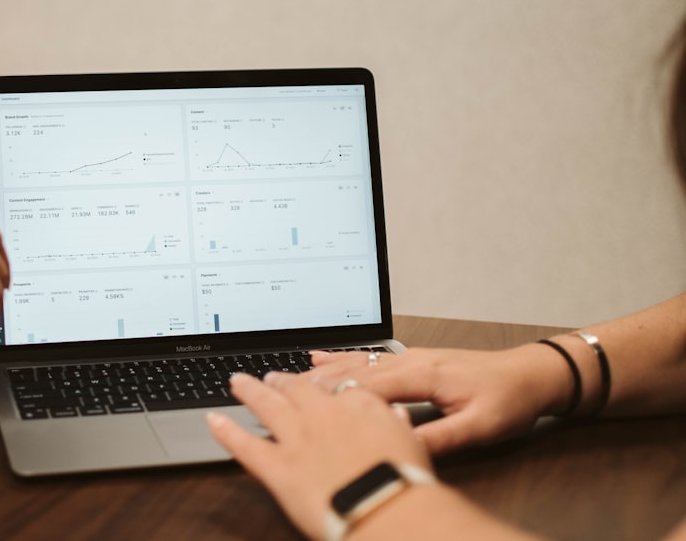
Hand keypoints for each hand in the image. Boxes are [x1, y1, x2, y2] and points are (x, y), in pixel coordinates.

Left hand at [207, 372, 429, 540]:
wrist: (386, 506)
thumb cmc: (405, 480)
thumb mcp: (413, 443)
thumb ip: (396, 424)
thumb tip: (395, 415)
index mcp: (357, 404)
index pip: (338, 387)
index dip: (326, 387)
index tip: (320, 386)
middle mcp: (322, 413)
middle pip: (297, 388)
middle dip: (284, 381)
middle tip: (272, 376)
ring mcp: (296, 438)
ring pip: (266, 405)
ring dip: (250, 391)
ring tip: (238, 382)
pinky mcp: (277, 466)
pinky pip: (244, 445)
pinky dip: (226, 432)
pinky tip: (213, 420)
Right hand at [306, 347, 565, 454]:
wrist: (532, 375)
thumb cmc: (509, 400)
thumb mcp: (480, 427)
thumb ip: (440, 437)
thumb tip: (401, 447)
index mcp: (423, 374)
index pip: (365, 387)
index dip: (329, 397)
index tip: (297, 407)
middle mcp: (410, 361)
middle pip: (351, 372)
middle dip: (311, 382)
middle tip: (273, 389)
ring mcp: (409, 358)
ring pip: (355, 364)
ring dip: (320, 371)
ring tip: (285, 376)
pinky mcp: (412, 361)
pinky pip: (367, 358)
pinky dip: (339, 359)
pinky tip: (319, 359)